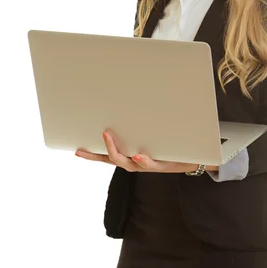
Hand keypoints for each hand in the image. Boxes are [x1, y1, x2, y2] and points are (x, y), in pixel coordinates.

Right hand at [74, 130, 199, 173]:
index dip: (91, 154)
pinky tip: (138, 155)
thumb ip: (140, 126)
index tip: (77, 150)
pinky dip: (142, 160)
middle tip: (90, 139)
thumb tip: (130, 103)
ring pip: (126, 162)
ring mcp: (145, 165)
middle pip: (111, 159)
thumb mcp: (151, 135)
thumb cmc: (167, 146)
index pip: (105, 156)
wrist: (190, 159)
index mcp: (129, 156)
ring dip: (115, 150)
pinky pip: (148, 164)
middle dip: (99, 150)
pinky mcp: (159, 165)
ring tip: (107, 136)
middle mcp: (134, 162)